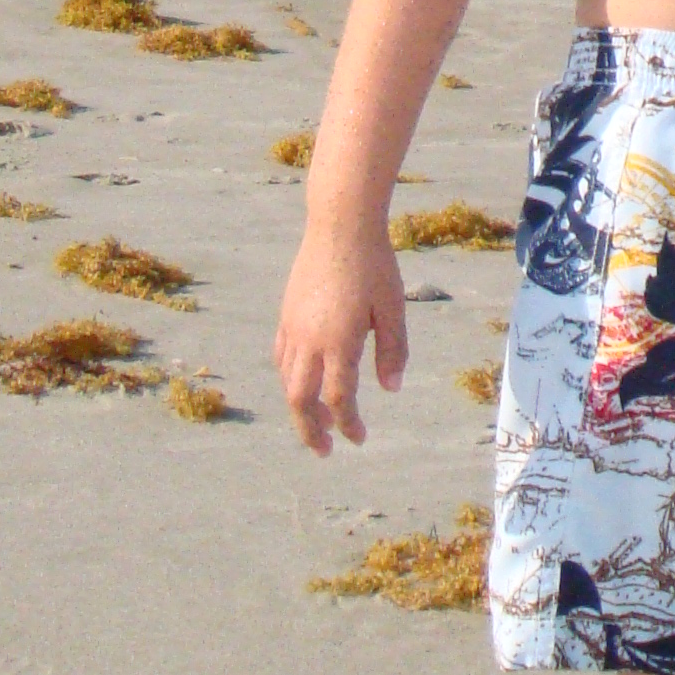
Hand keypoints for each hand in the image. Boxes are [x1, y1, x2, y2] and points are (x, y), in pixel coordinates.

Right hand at [274, 226, 408, 452]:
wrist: (340, 225)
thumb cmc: (374, 264)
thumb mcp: (393, 308)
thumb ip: (392, 351)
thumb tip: (391, 389)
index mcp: (338, 342)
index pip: (339, 398)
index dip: (348, 424)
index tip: (359, 439)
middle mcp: (309, 340)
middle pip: (300, 399)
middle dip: (311, 429)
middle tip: (324, 449)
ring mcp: (293, 327)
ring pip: (287, 380)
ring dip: (300, 406)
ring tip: (317, 419)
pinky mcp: (286, 313)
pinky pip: (281, 356)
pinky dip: (289, 377)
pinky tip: (301, 380)